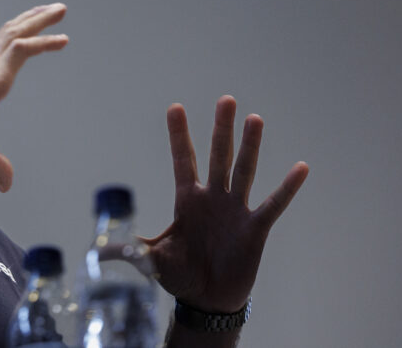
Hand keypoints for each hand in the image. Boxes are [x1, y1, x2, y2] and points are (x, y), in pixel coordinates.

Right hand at [0, 3, 68, 191]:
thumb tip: (8, 183)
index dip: (16, 34)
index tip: (31, 26)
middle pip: (10, 32)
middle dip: (32, 18)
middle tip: (52, 10)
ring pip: (17, 32)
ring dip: (40, 19)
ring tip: (60, 10)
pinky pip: (24, 48)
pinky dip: (44, 41)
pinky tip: (62, 40)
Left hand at [144, 96, 308, 312]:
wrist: (207, 301)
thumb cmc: (180, 276)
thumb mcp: (152, 260)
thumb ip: (131, 250)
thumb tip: (100, 250)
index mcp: (186, 200)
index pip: (183, 160)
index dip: (179, 135)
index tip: (175, 107)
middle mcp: (211, 198)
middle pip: (217, 156)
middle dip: (220, 129)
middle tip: (225, 99)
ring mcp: (234, 210)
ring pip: (243, 171)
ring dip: (250, 146)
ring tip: (254, 119)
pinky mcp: (254, 229)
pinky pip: (273, 204)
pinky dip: (287, 187)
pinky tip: (301, 167)